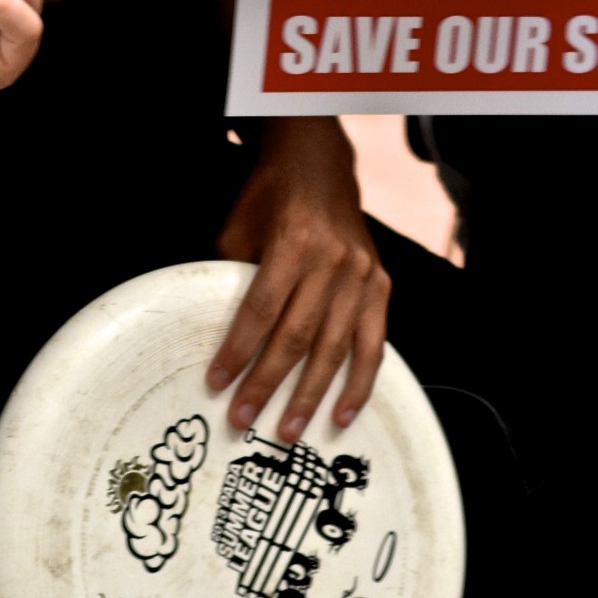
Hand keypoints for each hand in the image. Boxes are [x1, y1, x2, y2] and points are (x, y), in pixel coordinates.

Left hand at [209, 117, 389, 442]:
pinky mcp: (380, 286)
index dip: (238, 349)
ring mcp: (362, 275)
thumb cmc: (271, 196)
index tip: (217, 382)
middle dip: (268, 383)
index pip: (261, 308)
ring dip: (311, 395)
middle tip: (244, 420)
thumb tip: (217, 328)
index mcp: (294, 241)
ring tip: (288, 432)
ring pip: (335, 347)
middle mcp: (334, 260)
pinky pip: (373, 343)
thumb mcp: (240, 225)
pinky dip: (360, 382)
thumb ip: (232, 274)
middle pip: (297, 335)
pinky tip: (342, 413)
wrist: (319, 165)